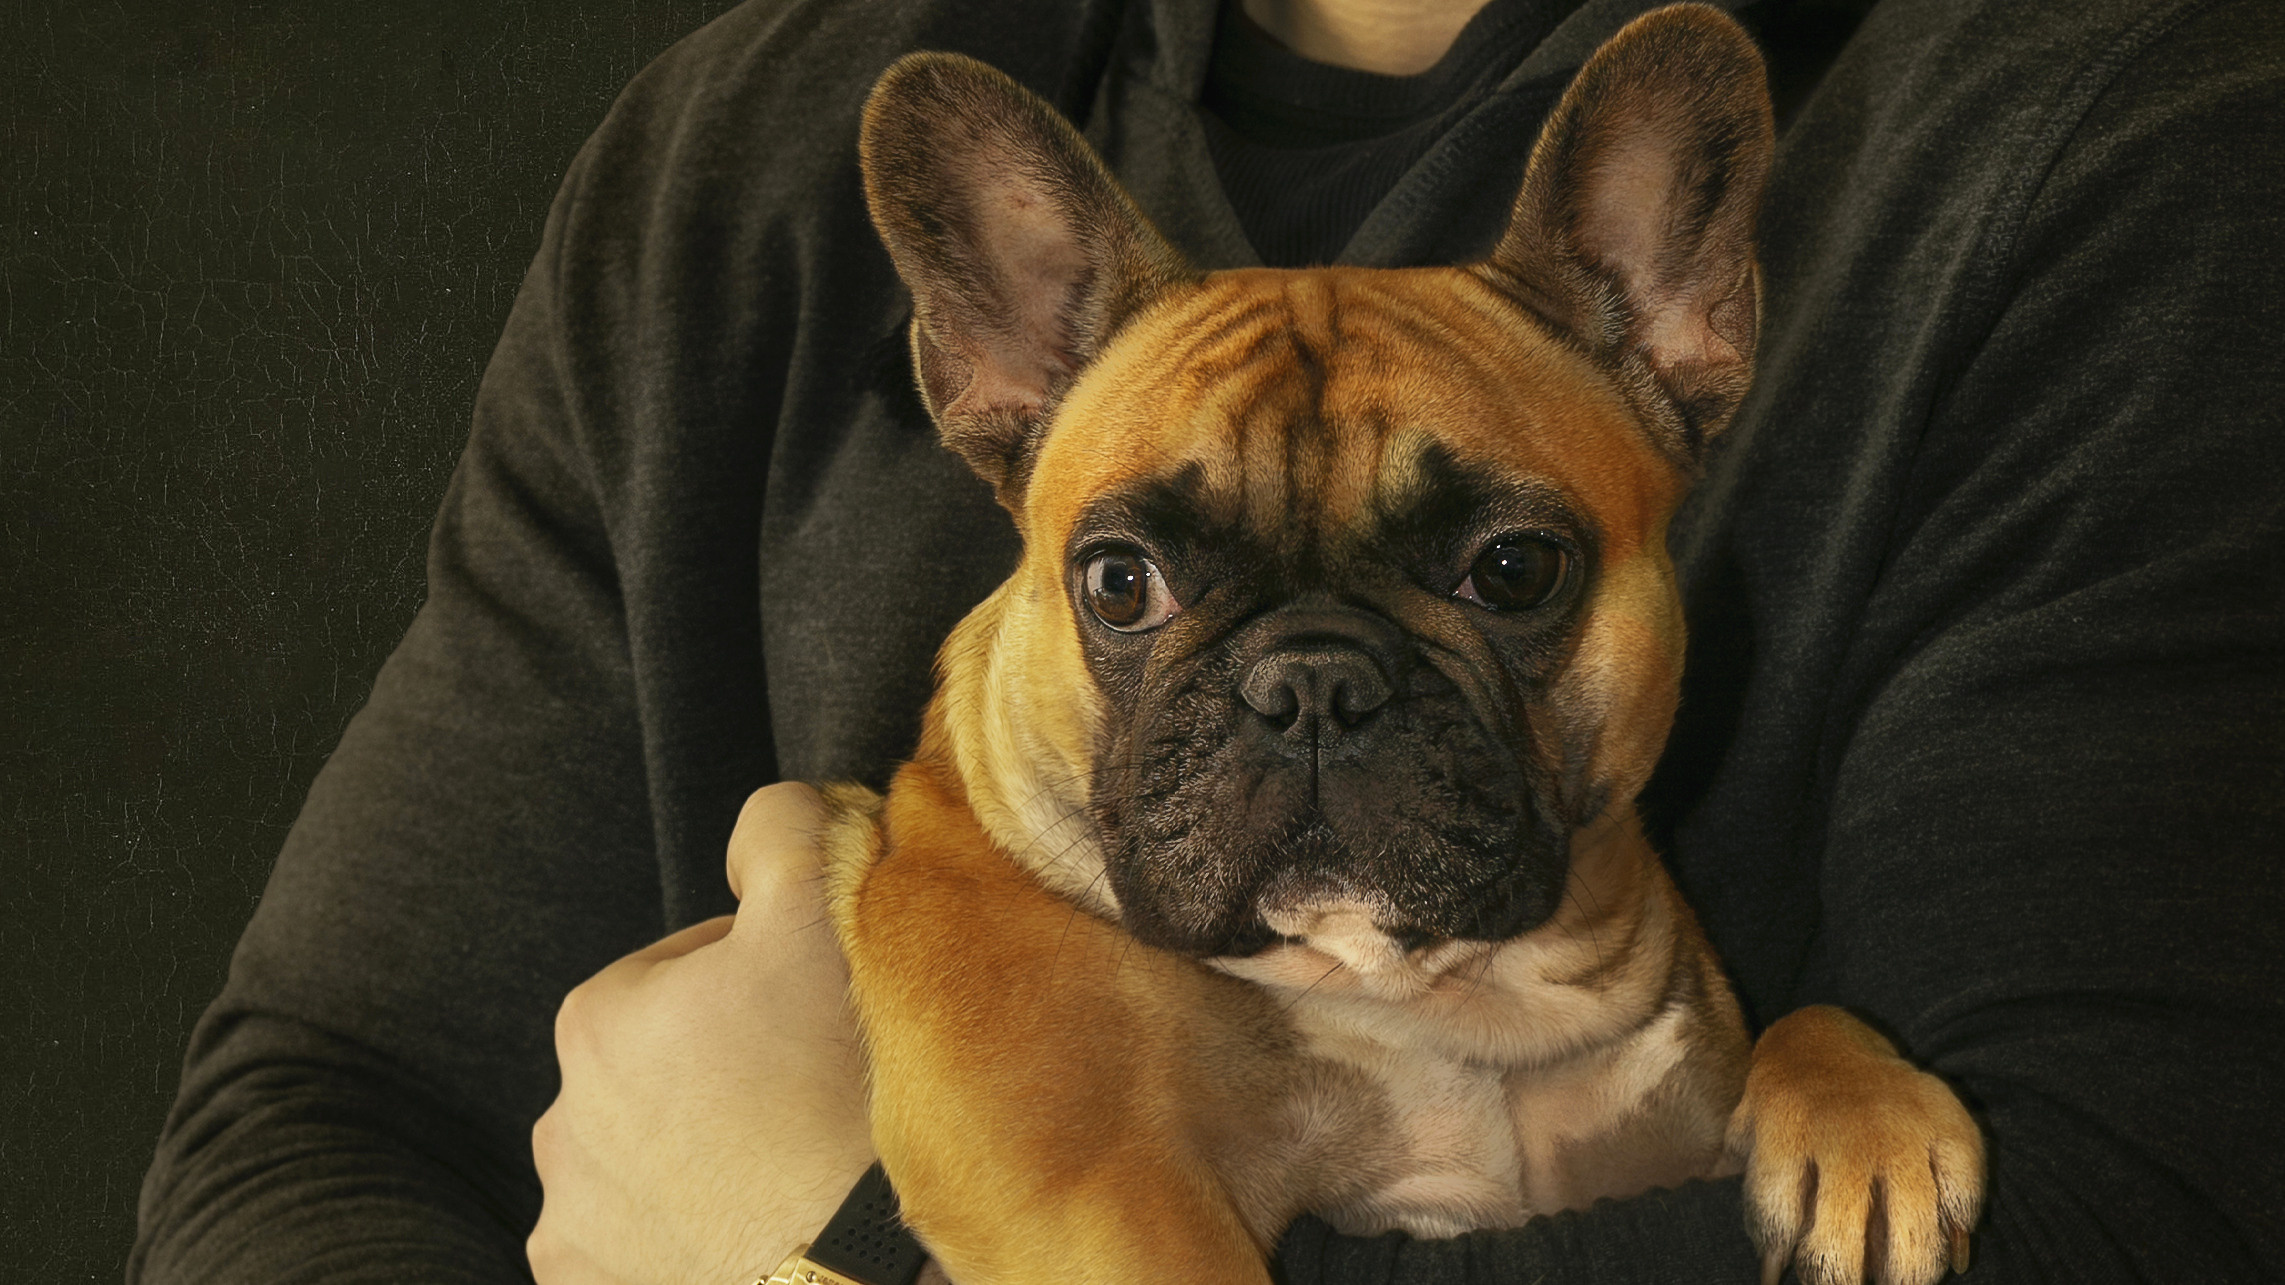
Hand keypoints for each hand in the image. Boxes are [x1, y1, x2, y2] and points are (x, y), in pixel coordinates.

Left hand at [528, 783, 874, 1284]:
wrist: (851, 1272)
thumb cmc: (835, 1091)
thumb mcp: (823, 915)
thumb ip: (784, 828)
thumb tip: (768, 813)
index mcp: (597, 1019)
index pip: (692, 972)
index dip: (767, 983)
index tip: (817, 1020)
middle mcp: (559, 1123)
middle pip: (668, 1069)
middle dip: (729, 1071)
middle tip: (812, 1096)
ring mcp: (573, 1221)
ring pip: (652, 1160)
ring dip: (705, 1155)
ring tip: (786, 1168)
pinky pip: (638, 1246)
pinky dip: (684, 1237)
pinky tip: (749, 1228)